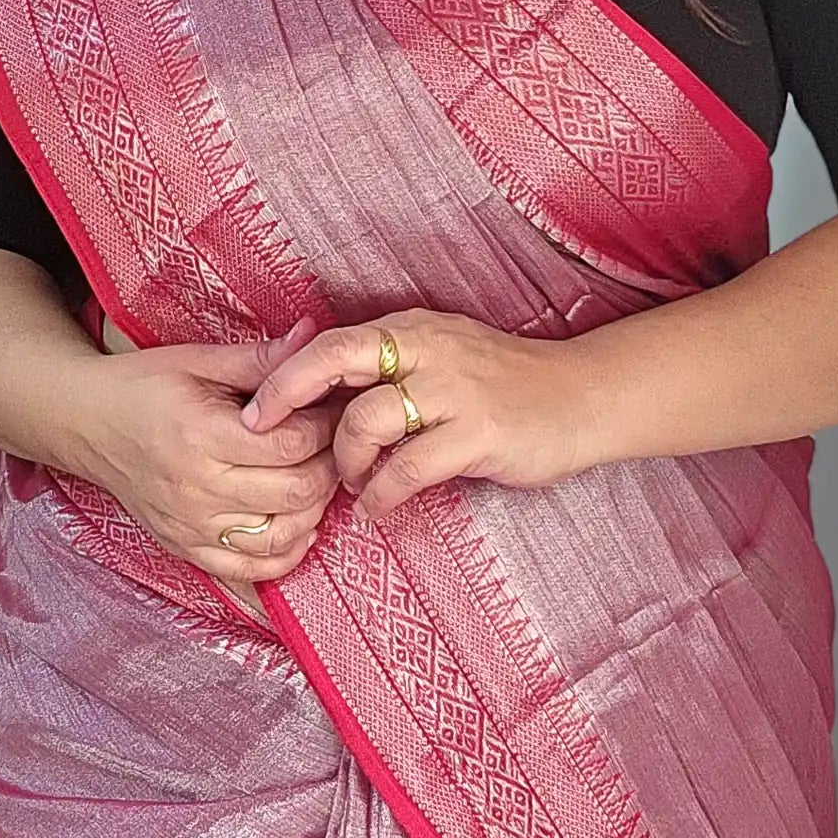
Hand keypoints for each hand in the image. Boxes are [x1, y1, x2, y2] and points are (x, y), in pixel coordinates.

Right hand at [64, 313, 350, 588]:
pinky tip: (297, 523)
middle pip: (295, 492)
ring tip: (315, 477)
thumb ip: (261, 358)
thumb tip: (314, 337)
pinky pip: (251, 570)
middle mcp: (195, 488)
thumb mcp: (199, 361)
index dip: (325, 426)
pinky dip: (286, 553)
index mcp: (200, 434)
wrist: (87, 423)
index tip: (329, 409)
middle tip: (333, 443)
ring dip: (314, 509)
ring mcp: (190, 526)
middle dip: (328, 466)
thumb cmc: (143, 386)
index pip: (291, 443)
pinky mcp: (186, 549)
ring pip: (281, 536)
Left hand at [237, 307, 591, 524]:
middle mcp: (429, 349)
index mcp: (415, 330)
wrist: (585, 397)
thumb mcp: (445, 359)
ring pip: (367, 419)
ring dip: (344, 460)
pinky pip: (408, 467)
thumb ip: (392, 370)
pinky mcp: (480, 433)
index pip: (332, 341)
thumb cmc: (507, 386)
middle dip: (288, 399)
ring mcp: (455, 390)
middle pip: (337, 360)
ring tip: (348, 484)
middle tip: (263, 439)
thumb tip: (320, 402)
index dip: (285, 375)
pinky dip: (382, 493)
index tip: (252, 411)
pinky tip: (379, 507)